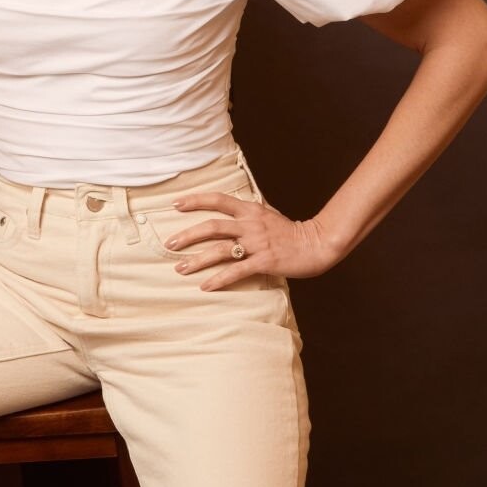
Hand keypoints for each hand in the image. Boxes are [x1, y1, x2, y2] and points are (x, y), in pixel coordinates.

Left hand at [166, 190, 340, 288]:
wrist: (317, 244)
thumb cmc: (291, 232)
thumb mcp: (268, 214)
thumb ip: (249, 212)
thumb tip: (233, 207)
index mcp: (251, 210)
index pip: (218, 200)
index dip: (196, 200)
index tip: (175, 204)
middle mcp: (251, 224)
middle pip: (213, 226)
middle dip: (188, 235)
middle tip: (170, 244)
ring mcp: (257, 243)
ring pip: (220, 250)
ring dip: (197, 260)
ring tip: (180, 268)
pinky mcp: (264, 262)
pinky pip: (237, 271)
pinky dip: (219, 279)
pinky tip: (205, 286)